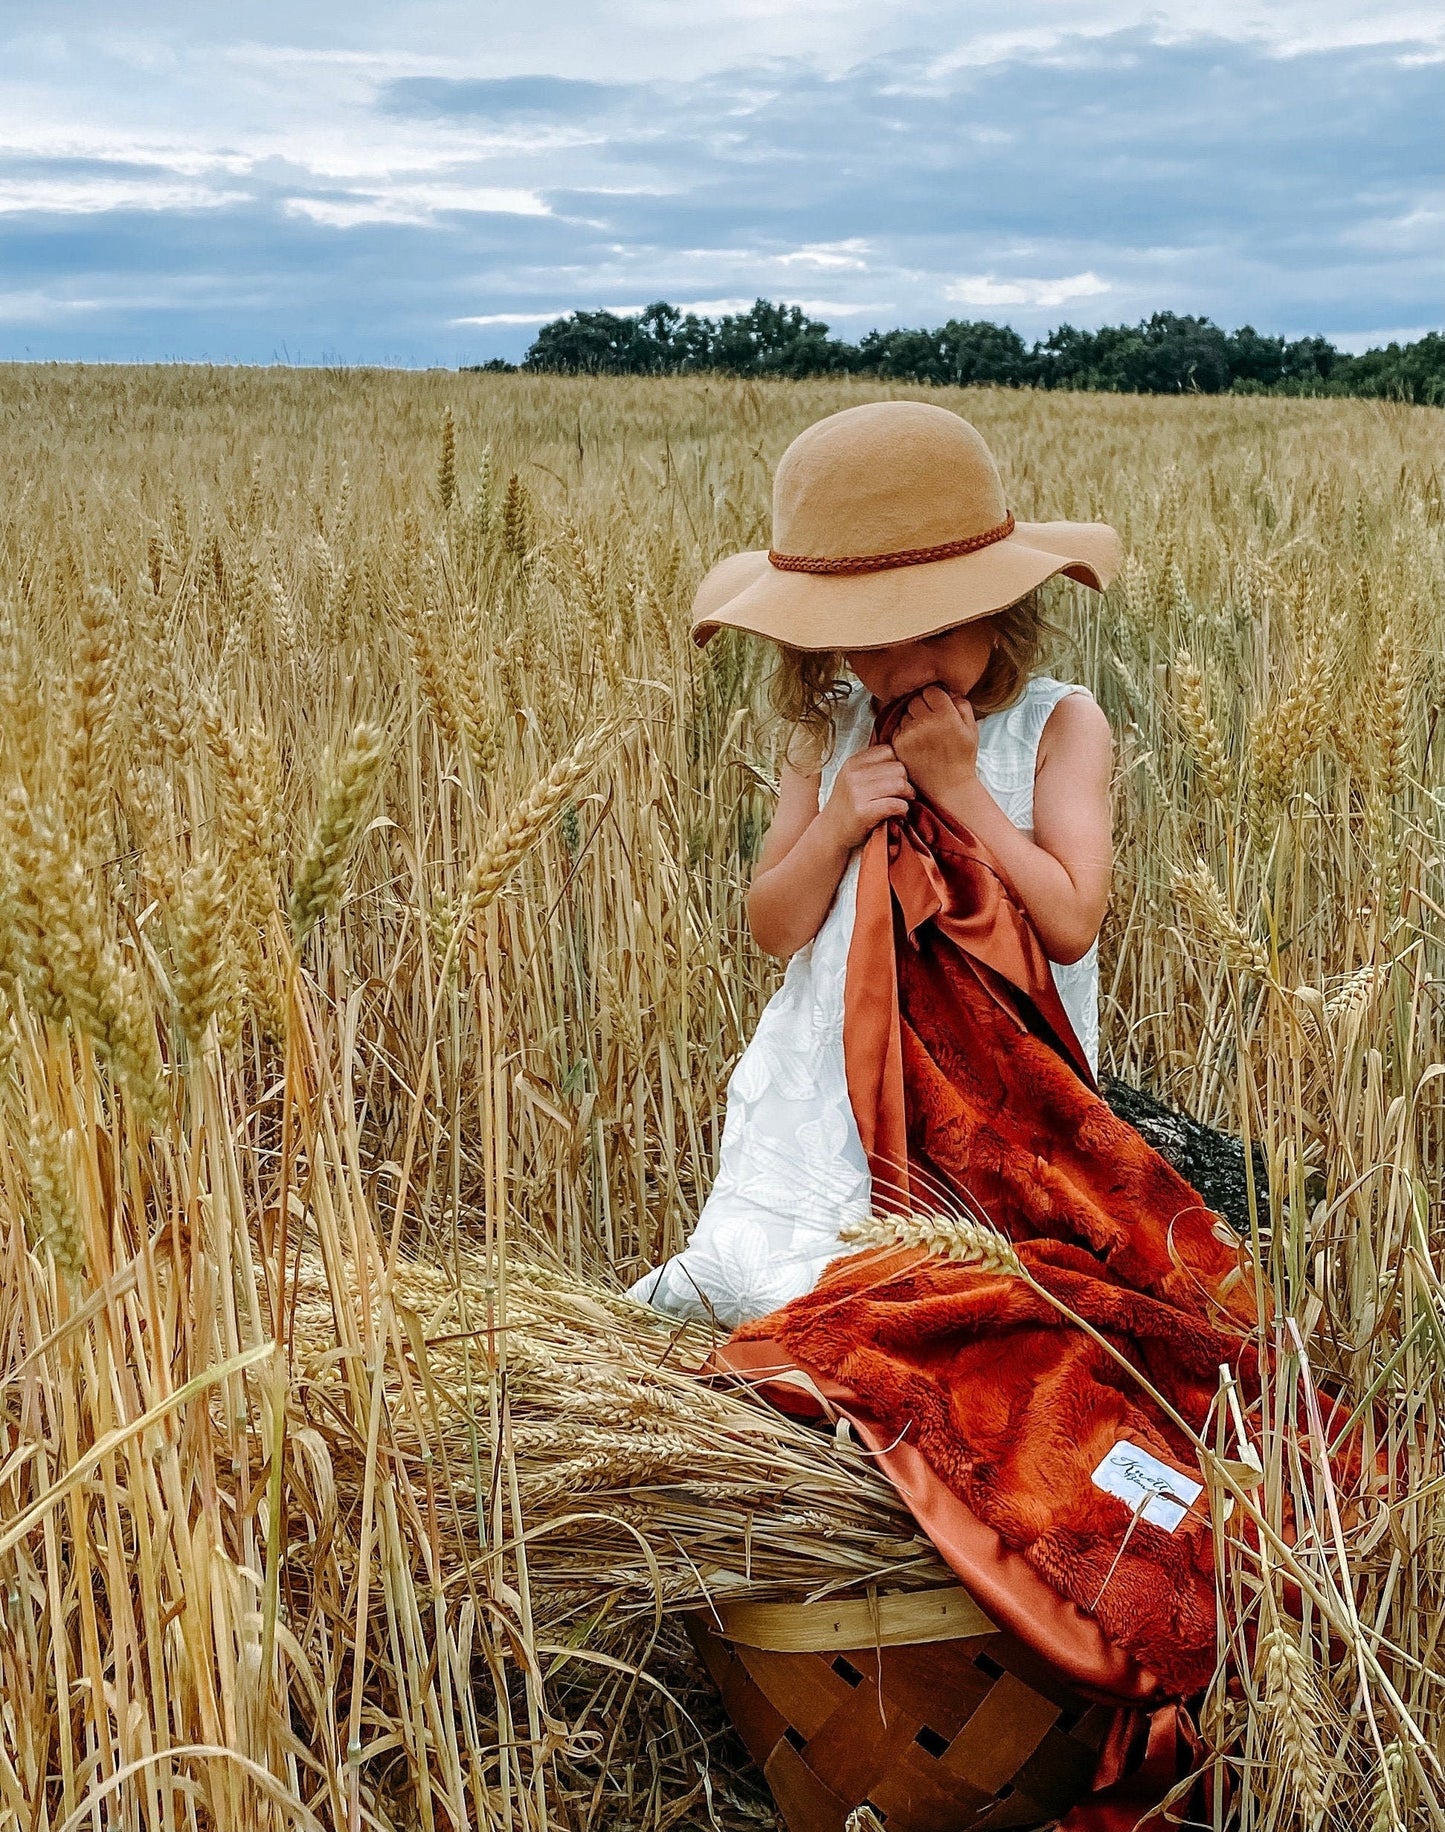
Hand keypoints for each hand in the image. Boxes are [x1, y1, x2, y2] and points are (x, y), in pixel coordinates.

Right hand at [819, 744, 913, 849]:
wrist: (831, 832)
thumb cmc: (847, 806)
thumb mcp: (853, 779)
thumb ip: (873, 767)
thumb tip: (904, 759)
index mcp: (853, 762)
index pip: (888, 751)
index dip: (897, 765)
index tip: (895, 778)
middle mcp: (854, 774)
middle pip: (898, 767)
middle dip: (905, 781)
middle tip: (903, 793)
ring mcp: (857, 792)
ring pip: (899, 784)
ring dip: (907, 795)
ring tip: (903, 802)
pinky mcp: (863, 811)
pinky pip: (896, 804)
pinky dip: (903, 809)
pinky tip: (898, 813)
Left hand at [890, 686, 978, 806]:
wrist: (949, 788)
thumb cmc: (962, 758)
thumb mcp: (971, 729)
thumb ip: (962, 705)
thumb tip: (949, 691)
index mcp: (947, 716)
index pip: (931, 691)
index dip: (935, 698)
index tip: (938, 708)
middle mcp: (926, 722)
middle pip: (915, 700)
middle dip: (922, 707)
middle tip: (930, 723)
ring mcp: (910, 734)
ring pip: (904, 713)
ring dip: (911, 720)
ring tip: (924, 736)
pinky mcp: (898, 745)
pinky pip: (897, 728)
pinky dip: (904, 733)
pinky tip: (916, 745)